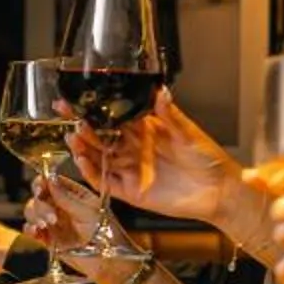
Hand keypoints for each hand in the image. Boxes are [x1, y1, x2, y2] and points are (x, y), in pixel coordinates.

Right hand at [20, 173, 116, 277]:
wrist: (105, 260)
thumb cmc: (104, 233)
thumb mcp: (87, 211)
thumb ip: (66, 197)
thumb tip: (49, 179)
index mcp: (73, 195)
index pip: (52, 182)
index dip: (42, 182)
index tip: (39, 189)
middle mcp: (61, 206)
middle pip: (39, 196)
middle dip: (40, 204)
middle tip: (51, 218)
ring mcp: (53, 222)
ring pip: (32, 211)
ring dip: (35, 215)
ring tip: (46, 225)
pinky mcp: (48, 238)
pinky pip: (31, 229)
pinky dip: (29, 228)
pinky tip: (35, 231)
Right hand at [76, 90, 271, 253]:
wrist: (218, 191)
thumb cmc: (207, 158)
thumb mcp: (188, 133)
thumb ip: (170, 114)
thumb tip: (160, 91)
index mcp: (146, 129)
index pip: (114, 115)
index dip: (95, 107)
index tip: (78, 97)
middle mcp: (134, 148)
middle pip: (101, 135)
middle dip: (81, 124)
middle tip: (65, 113)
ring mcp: (131, 169)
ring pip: (100, 157)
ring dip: (83, 148)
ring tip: (72, 137)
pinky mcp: (131, 191)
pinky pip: (106, 182)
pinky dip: (92, 172)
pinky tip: (82, 161)